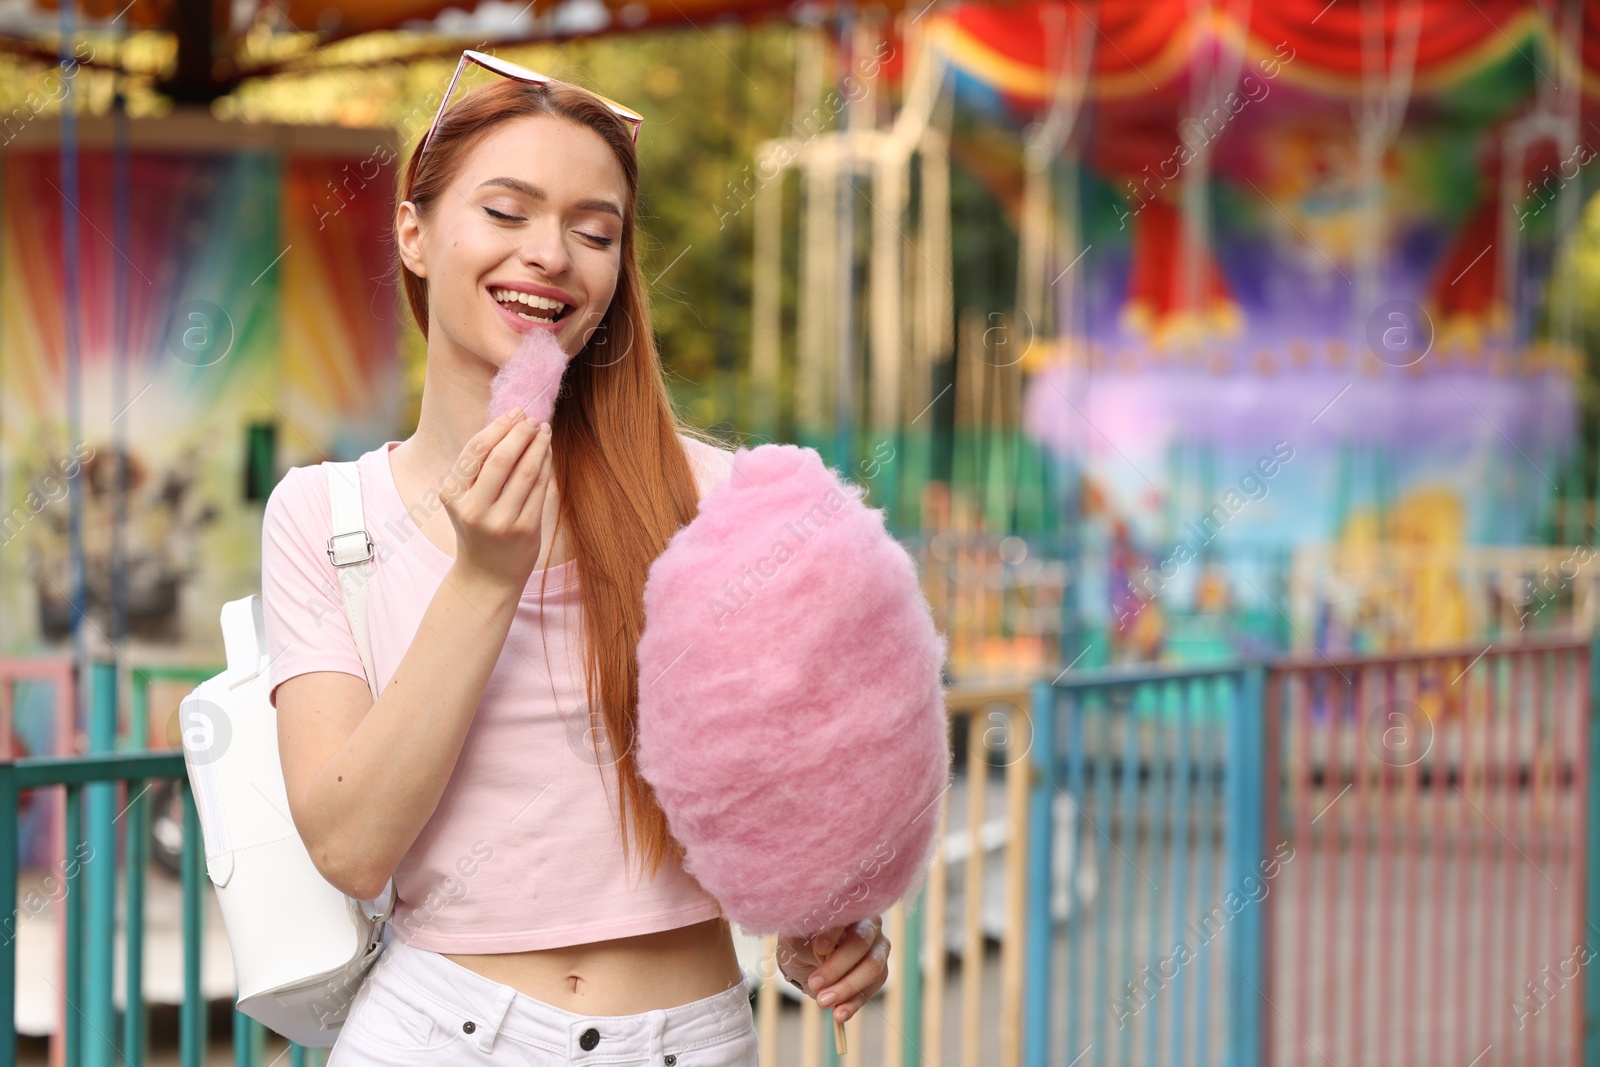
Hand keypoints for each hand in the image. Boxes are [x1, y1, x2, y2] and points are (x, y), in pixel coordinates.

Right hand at [441, 409, 552, 590]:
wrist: (487, 576)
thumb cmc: (477, 528)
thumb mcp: (465, 499)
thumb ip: (479, 468)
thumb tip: (510, 422)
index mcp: (452, 495)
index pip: (476, 450)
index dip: (499, 426)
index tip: (516, 412)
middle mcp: (473, 509)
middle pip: (501, 458)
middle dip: (520, 433)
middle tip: (533, 419)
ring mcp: (500, 522)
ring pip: (525, 472)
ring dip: (538, 446)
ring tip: (544, 431)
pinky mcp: (525, 531)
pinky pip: (540, 490)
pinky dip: (546, 467)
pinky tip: (548, 454)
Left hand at [776, 917, 889, 1023]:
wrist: (804, 959)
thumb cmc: (800, 940)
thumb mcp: (795, 936)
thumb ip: (807, 939)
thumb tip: (822, 952)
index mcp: (848, 908)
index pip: (846, 916)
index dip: (833, 933)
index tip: (816, 950)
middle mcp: (869, 924)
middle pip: (861, 943)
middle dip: (837, 967)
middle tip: (814, 984)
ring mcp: (879, 948)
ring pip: (872, 967)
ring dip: (846, 988)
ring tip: (822, 1002)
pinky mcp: (880, 972)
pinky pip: (872, 989)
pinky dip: (853, 1004)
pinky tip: (838, 1015)